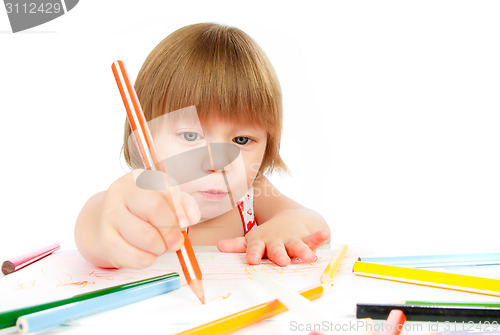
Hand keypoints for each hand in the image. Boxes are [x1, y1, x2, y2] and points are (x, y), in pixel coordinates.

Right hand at [77, 170, 199, 268]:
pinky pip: (136, 257)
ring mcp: (109, 216)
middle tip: (175, 241)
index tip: (185, 223)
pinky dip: (148, 259)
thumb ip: (183, 204)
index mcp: (138, 178)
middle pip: (154, 209)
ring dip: (160, 247)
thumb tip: (191, 217)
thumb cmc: (143, 211)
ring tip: (159, 245)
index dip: (179, 208)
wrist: (106, 224)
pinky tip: (146, 253)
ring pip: (146, 237)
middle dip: (171, 229)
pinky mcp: (105, 241)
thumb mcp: (164, 200)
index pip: (164, 188)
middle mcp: (119, 192)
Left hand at [216, 209, 329, 265]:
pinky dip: (319, 237)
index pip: (256, 249)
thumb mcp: (254, 239)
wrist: (291, 218)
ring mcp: (292, 240)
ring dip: (302, 250)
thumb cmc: (269, 236)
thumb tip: (218, 245)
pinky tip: (325, 234)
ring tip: (309, 256)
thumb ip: (238, 245)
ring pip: (296, 245)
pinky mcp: (306, 239)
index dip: (254, 253)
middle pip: (277, 248)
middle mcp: (277, 242)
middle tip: (282, 261)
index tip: (253, 260)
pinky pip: (313, 239)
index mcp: (262, 243)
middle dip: (279, 254)